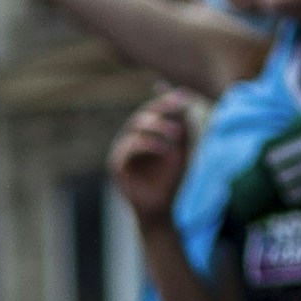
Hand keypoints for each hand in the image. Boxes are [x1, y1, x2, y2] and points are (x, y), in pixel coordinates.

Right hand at [106, 91, 202, 221]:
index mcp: (145, 132)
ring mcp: (121, 149)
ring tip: (177, 135)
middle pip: (142, 114)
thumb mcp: (183, 147)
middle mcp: (130, 137)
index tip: (182, 98)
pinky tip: (165, 149)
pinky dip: (148, 144)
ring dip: (157, 126)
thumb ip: (184, 122)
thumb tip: (182, 93)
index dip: (165, 101)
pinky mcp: (116, 163)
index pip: (152, 109)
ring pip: (135, 126)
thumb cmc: (173, 178)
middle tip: (181, 113)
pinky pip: (129, 146)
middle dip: (162, 112)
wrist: (162, 207)